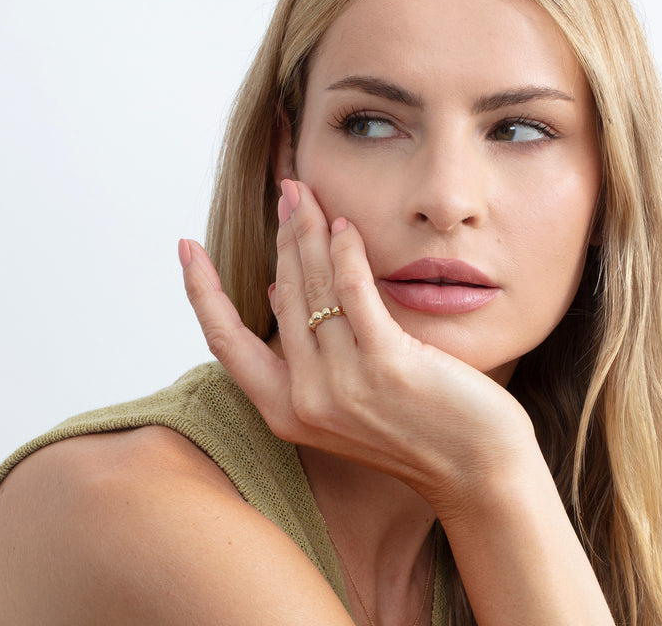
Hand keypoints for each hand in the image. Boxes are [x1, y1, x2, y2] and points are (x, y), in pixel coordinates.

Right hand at [179, 179, 533, 511]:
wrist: (476, 471)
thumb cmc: (415, 428)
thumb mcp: (345, 399)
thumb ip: (306, 353)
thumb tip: (275, 292)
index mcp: (285, 411)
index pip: (225, 341)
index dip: (201, 291)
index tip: (186, 247)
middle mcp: (305, 400)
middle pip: (280, 295)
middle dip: (281, 235)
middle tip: (286, 191)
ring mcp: (344, 384)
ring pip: (313, 288)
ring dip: (310, 233)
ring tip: (308, 196)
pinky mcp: (387, 364)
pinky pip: (354, 292)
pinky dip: (345, 252)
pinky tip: (345, 226)